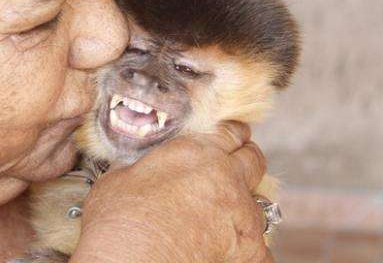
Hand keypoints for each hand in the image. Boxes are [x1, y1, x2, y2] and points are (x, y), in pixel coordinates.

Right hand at [70, 121, 272, 262]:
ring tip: (229, 215)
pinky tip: (232, 251)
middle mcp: (226, 176)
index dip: (231, 134)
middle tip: (237, 166)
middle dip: (247, 160)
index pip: (229, 132)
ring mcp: (242, 214)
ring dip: (246, 205)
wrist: (131, 260)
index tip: (231, 137)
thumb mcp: (120, 176)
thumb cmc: (118, 220)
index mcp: (196, 152)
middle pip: (254, 159)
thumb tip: (139, 168)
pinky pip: (264, 247)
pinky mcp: (250, 250)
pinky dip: (250, 249)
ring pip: (261, 202)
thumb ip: (145, 167)